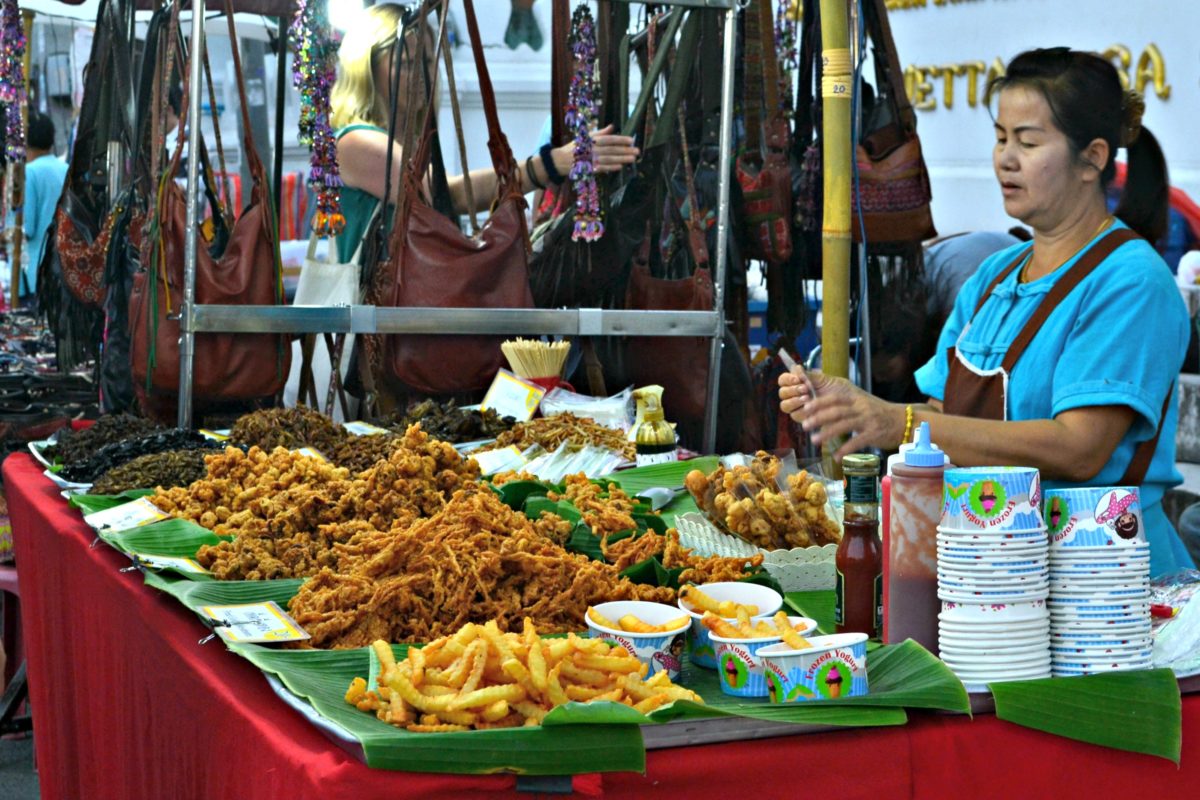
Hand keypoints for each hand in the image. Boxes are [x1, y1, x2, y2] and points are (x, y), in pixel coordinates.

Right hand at [553, 124, 638, 175]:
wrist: (561, 160)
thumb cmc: (576, 147)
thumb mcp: (586, 136)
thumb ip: (601, 132)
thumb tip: (612, 126)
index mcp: (592, 139)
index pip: (609, 139)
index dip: (621, 139)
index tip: (631, 140)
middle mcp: (592, 149)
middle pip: (611, 149)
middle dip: (625, 150)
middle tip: (637, 151)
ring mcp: (590, 159)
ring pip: (609, 159)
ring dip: (621, 159)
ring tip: (632, 159)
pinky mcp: (588, 169)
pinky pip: (601, 168)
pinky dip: (611, 168)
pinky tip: (620, 167)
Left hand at [778, 366, 905, 459]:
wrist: (904, 421)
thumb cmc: (879, 414)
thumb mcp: (863, 404)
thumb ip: (846, 406)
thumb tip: (823, 410)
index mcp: (857, 399)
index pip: (835, 398)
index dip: (819, 402)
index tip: (806, 408)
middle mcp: (861, 408)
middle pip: (836, 411)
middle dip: (818, 418)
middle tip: (804, 426)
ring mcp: (868, 421)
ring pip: (844, 425)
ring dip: (826, 433)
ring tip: (814, 440)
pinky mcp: (874, 434)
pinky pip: (857, 442)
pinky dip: (844, 450)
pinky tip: (835, 456)